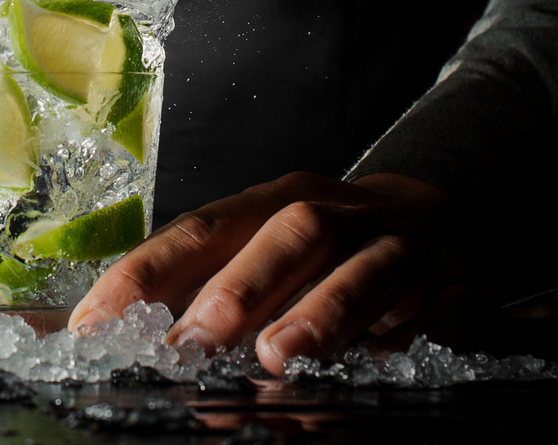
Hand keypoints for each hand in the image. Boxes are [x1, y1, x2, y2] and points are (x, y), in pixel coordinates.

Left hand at [69, 172, 486, 374]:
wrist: (441, 219)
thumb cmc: (326, 248)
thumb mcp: (260, 251)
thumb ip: (194, 284)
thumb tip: (98, 328)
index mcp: (274, 203)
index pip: (202, 228)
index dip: (147, 272)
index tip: (98, 322)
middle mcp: (338, 212)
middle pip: (290, 231)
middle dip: (238, 287)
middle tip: (192, 340)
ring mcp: (403, 244)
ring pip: (365, 262)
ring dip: (323, 308)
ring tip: (281, 355)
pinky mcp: (458, 283)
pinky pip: (444, 302)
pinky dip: (424, 326)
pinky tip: (400, 353)